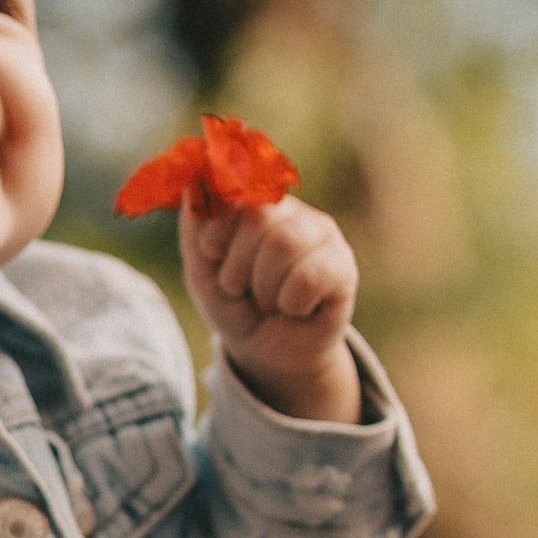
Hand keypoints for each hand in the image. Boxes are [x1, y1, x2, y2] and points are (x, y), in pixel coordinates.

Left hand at [180, 196, 360, 423]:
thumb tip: (193, 184)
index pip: (236, 192)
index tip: (213, 254)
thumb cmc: (235, 305)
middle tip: (242, 288)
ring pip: (284, 244)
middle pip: (259, 217)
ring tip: (268, 300)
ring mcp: (322, 237)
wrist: (266, 353)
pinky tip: (295, 309)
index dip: (217, 229)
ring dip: (264, 287)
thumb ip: (195, 228)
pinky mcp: (344, 267)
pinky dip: (291, 303)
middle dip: (238, 266)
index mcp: (256, 204)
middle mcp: (292, 212)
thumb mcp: (202, 271)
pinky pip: (309, 276)